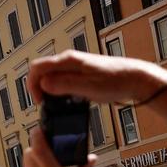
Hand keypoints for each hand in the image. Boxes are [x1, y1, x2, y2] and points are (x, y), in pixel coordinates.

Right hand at [28, 50, 166, 104]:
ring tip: (60, 106)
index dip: (32, 86)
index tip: (40, 101)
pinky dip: (61, 92)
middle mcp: (69, 61)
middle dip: (40, 89)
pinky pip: (63, 82)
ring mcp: (74, 67)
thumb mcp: (88, 87)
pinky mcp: (80, 75)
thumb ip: (64, 85)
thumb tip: (43, 84)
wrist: (134, 79)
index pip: (37, 68)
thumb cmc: (116, 81)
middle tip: (48, 106)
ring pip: (52, 78)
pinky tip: (70, 102)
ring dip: (51, 92)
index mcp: (68, 60)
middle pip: (42, 72)